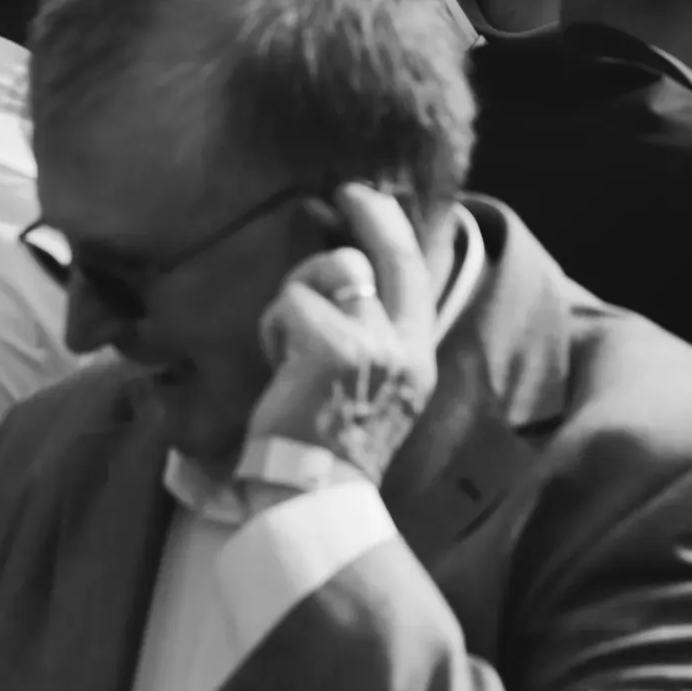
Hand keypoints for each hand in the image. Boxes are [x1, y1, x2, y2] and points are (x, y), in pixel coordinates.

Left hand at [244, 181, 439, 484]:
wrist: (313, 500)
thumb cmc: (328, 450)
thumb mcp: (373, 395)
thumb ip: (375, 344)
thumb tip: (355, 287)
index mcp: (416, 359)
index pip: (417, 277)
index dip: (397, 231)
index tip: (375, 203)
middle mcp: (404, 348)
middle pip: (393, 256)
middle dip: (372, 212)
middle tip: (347, 191)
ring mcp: (372, 346)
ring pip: (335, 270)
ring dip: (299, 292)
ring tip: (285, 338)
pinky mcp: (332, 347)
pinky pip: (293, 302)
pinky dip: (274, 326)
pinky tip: (275, 361)